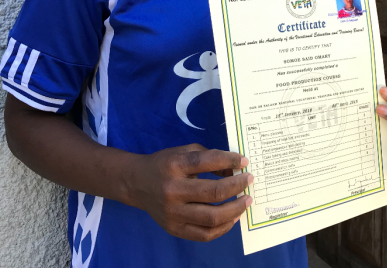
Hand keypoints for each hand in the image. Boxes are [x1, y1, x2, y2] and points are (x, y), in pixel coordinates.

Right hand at [129, 143, 251, 241]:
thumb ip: (210, 157)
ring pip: (211, 218)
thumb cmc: (166, 164)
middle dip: (237, 186)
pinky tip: (232, 218)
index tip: (245, 161)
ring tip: (246, 201)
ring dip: (234, 210)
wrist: (137, 183)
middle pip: (212, 192)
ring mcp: (173, 213)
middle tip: (249, 181)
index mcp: (175, 165)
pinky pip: (203, 234)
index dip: (230, 160)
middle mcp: (173, 190)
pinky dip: (223, 228)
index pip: (207, 162)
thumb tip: (235, 169)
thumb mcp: (185, 152)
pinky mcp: (174, 229)